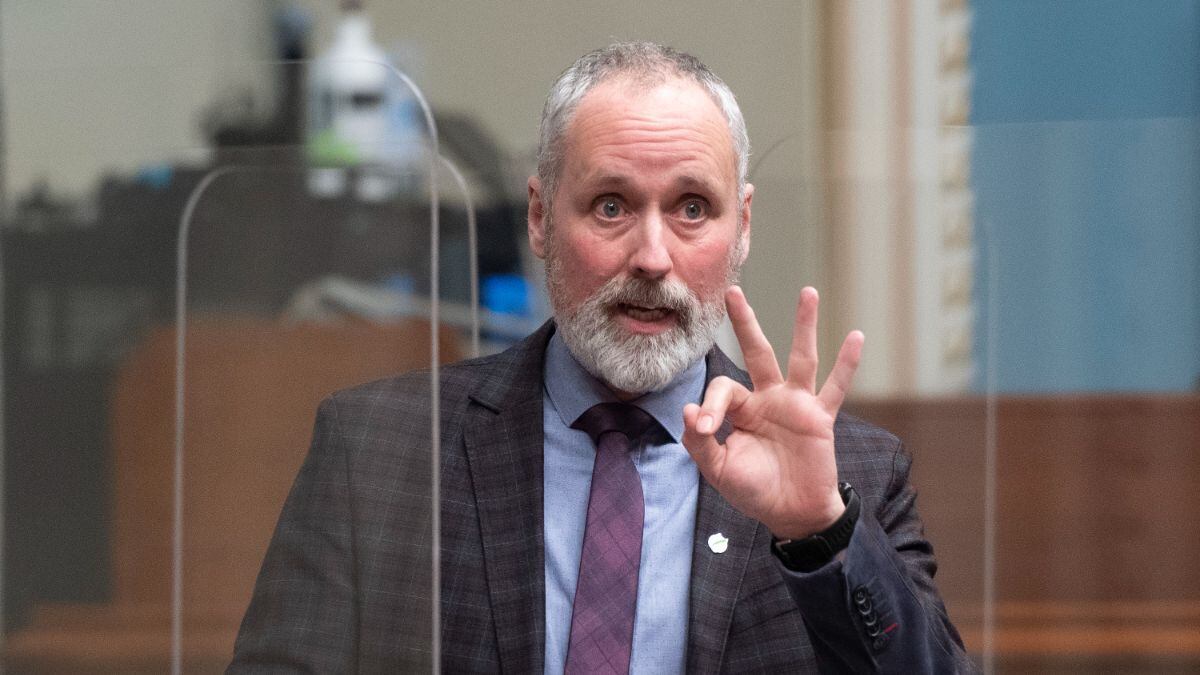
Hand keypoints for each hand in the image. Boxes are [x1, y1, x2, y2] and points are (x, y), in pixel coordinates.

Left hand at [682, 285, 863, 538]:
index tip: (704, 426)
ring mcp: (797, 405)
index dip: (710, 404)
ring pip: (802, 357)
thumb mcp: (718, 469)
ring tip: (808, 292)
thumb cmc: (754, 491)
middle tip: (732, 291)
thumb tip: (687, 409)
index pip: (723, 389)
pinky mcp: (820, 418)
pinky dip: (847, 364)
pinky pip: (836, 387)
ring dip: (804, 325)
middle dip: (744, 322)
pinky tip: (856, 337)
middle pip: (757, 351)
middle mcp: (769, 398)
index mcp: (742, 409)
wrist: (792, 514)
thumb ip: (699, 442)